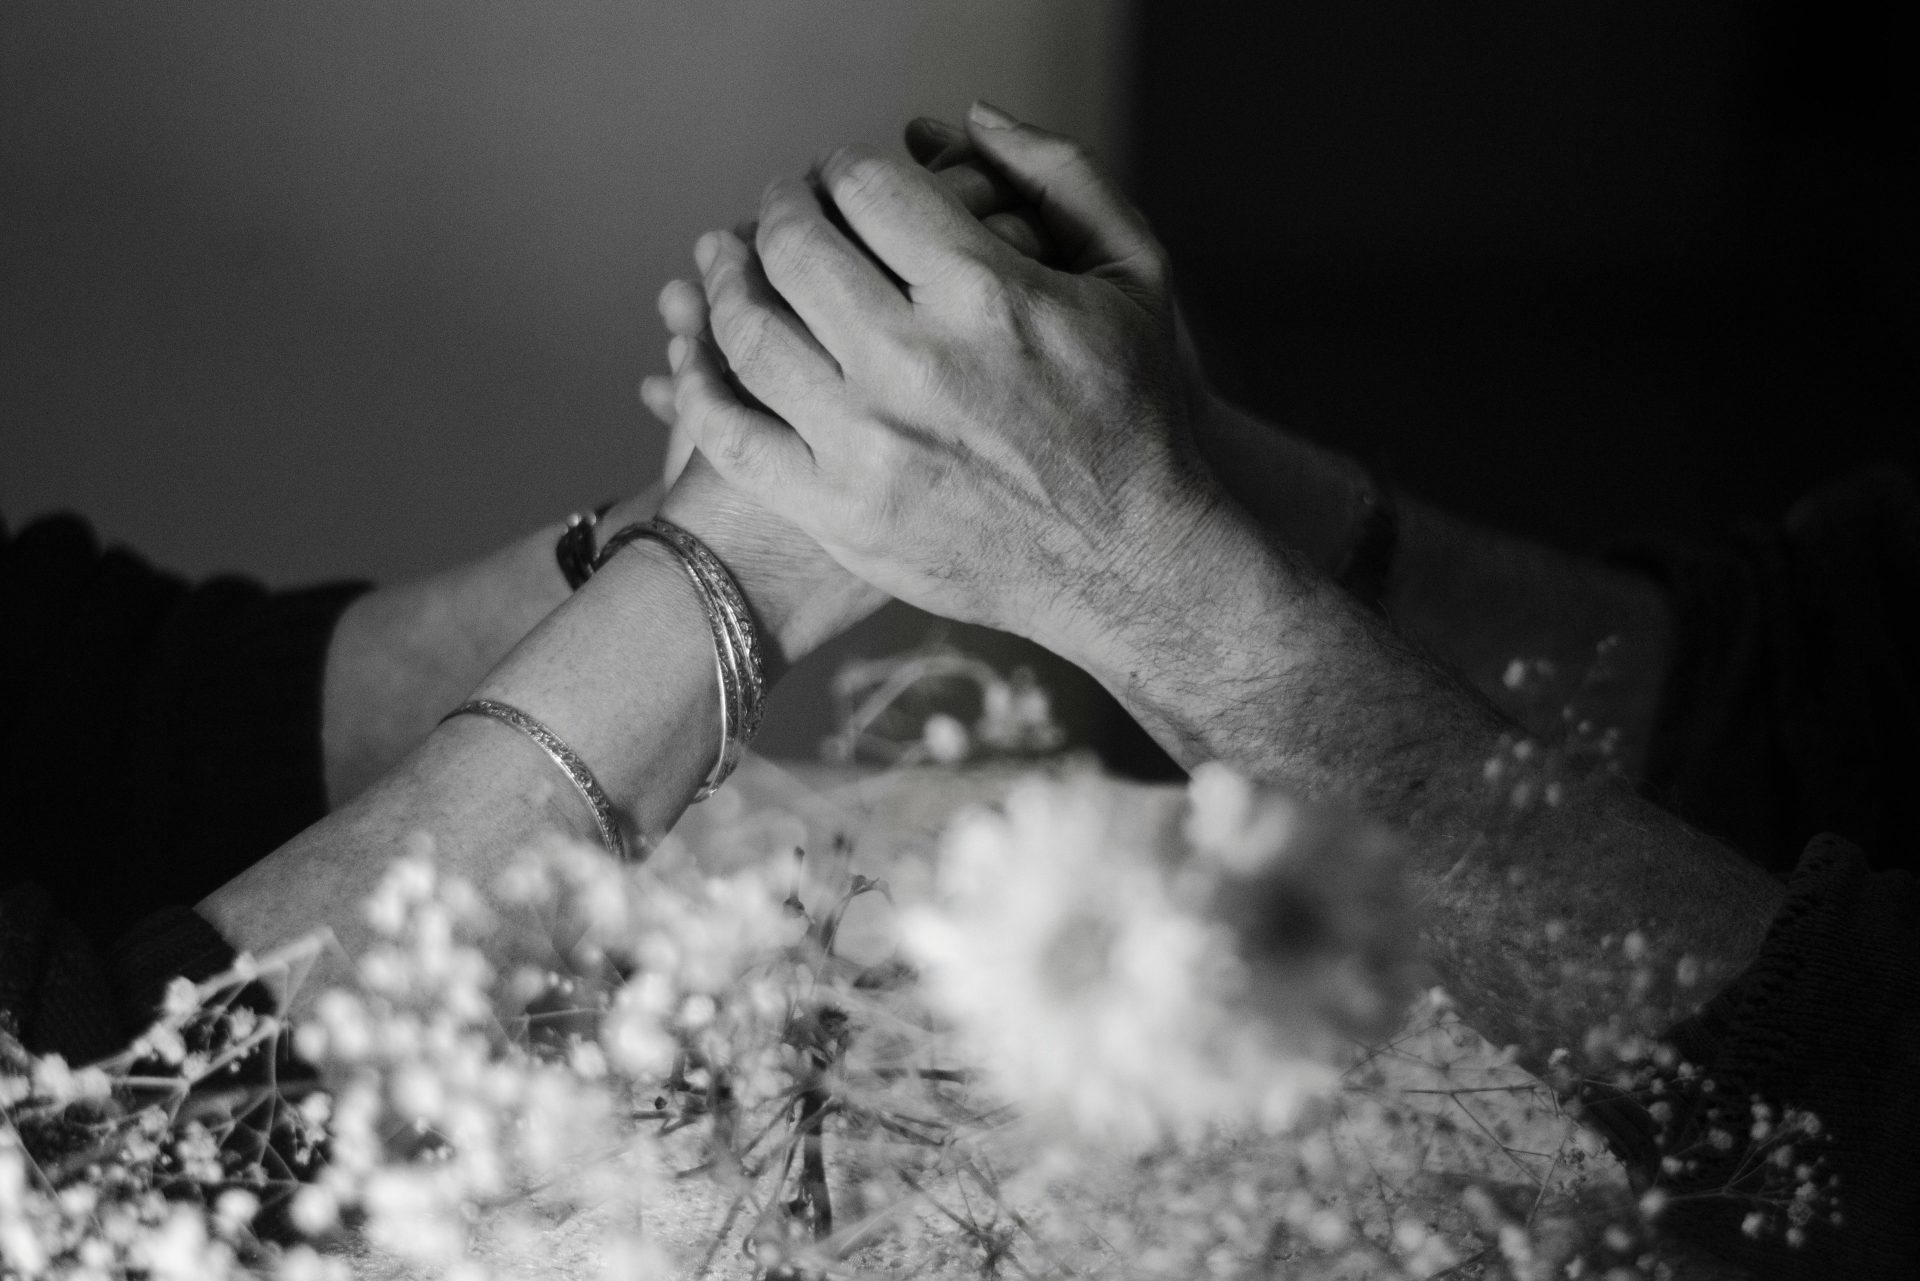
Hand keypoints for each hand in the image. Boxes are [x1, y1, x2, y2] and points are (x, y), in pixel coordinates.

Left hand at [665, 103, 1222, 665]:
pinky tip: (695, 354)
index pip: (863, 188)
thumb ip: (1061, 178)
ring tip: (728, 263)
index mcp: (985, 294)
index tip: (837, 178)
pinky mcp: (840, 513)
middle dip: (778, 210)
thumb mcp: (1136, 274)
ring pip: (748, 333)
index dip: (838, 167)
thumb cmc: (1135, 413)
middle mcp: (917, 366)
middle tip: (781, 211)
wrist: (1126, 563)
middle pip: (793, 248)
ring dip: (725, 281)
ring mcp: (870, 446)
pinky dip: (695, 382)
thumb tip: (973, 118)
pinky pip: (729, 433)